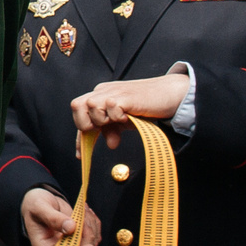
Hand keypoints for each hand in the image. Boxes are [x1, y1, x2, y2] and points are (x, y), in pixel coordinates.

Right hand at [19, 186, 101, 245]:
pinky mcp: (78, 238)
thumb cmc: (35, 205)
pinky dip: (94, 223)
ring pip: (90, 244)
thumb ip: (54, 218)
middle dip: (88, 236)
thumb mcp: (40, 207)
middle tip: (85, 215)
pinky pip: (94, 235)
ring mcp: (69, 245)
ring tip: (83, 209)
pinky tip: (86, 211)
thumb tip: (71, 228)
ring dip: (92, 226)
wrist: (39, 200)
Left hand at [72, 73, 190, 134]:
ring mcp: (113, 92)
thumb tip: (109, 144)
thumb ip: (113, 130)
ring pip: (90, 105)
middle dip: (85, 123)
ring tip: (119, 121)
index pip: (80, 114)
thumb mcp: (125, 120)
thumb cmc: (147, 105)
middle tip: (102, 130)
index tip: (80, 154)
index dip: (79, 136)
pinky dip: (116, 115)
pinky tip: (127, 116)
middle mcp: (103, 91)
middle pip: (76, 105)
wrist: (169, 94)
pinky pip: (109, 106)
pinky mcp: (125, 96)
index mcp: (100, 95)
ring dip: (102, 119)